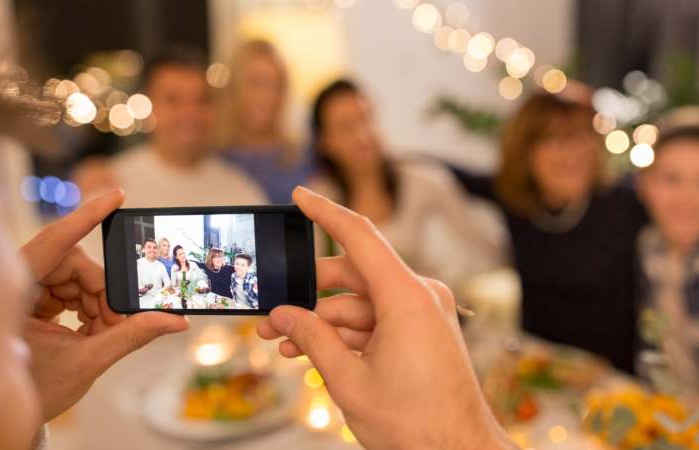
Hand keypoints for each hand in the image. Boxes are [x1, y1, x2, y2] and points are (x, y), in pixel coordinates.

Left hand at [19, 189, 190, 422]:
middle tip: (113, 323)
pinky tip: (88, 332)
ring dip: (94, 303)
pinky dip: (84, 309)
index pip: (56, 241)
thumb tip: (174, 321)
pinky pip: (65, 290)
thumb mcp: (85, 363)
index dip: (88, 216)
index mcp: (13, 291)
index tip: (117, 197)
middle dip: (99, 291)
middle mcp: (13, 283)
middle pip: (71, 263)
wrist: (2, 414)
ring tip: (100, 335)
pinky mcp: (27, 301)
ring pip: (72, 277)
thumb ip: (131, 337)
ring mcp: (19, 292)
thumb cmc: (31, 391)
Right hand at [257, 187, 513, 449]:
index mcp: (406, 298)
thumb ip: (312, 339)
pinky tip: (318, 352)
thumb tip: (284, 316)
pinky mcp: (425, 330)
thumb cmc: (418, 425)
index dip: (324, 211)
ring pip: (362, 303)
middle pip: (352, 276)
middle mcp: (420, 296)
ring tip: (287, 345)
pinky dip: (349, 333)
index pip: (359, 235)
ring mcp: (425, 313)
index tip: (299, 195)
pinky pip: (379, 319)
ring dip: (325, 322)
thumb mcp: (349, 381)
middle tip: (273, 315)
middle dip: (308, 297)